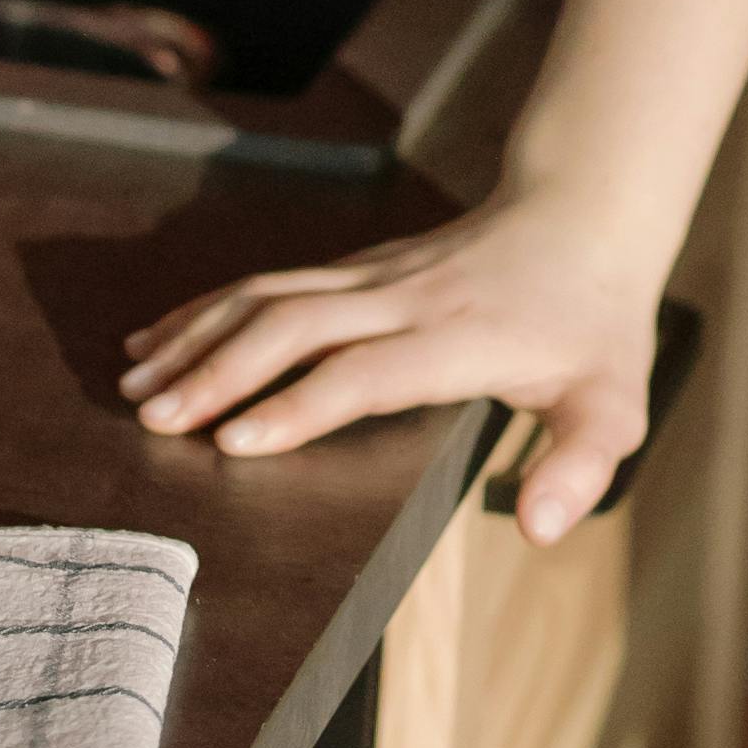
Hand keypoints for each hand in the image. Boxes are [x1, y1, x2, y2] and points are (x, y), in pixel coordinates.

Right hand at [120, 188, 664, 539]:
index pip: (366, 372)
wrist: (584, 219)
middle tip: (154, 421)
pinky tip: (159, 336)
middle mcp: (406, 300)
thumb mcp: (613, 406)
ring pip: (270, 294)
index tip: (233, 443)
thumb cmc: (595, 329)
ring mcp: (375, 276)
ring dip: (198, 336)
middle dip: (219, 371)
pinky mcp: (357, 267)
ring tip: (135, 384)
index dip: (299, 405)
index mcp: (460, 340)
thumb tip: (539, 529)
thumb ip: (579, 466)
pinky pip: (269, 283)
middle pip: (296, 324)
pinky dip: (208, 308)